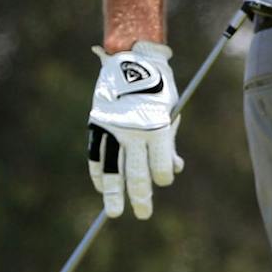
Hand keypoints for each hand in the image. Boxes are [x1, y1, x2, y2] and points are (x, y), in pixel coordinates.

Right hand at [87, 41, 180, 219]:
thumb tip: (175, 169)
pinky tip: (100, 186)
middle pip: (137, 175)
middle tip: (143, 215)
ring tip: (114, 212)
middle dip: (141, 198)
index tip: (163, 181)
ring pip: (112, 169)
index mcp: (157, 129)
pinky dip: (97, 171)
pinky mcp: (98, 123)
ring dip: (112, 194)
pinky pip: (96, 154)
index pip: (160, 168)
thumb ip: (170, 142)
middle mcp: (134, 132)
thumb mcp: (172, 110)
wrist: (132, 56)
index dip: (163, 178)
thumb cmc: (159, 86)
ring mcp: (113, 129)